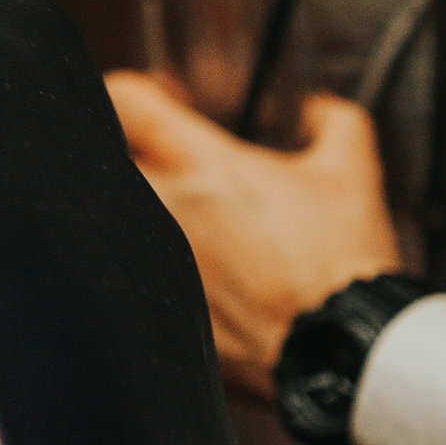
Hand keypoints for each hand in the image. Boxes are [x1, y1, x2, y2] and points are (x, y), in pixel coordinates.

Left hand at [107, 71, 402, 396]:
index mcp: (197, 164)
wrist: (343, 352)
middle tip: (162, 160)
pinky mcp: (147, 304)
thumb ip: (334, 123)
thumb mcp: (352, 176)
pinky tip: (182, 266)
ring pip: (100, 213)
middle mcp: (157, 205)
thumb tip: (317, 107)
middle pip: (94, 155)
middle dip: (123, 149)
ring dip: (124, 205)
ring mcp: (144, 258)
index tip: (166, 103)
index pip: (124, 99)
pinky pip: (118, 268)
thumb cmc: (343, 261)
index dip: (139, 92)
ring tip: (173, 214)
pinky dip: (137, 260)